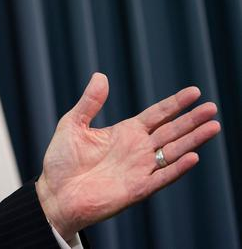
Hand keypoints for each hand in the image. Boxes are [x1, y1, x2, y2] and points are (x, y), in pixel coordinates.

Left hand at [35, 73, 220, 239]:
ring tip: (213, 126)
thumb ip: (89, 102)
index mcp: (124, 132)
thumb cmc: (61, 161)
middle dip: (192, 120)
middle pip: (171, 131)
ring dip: (193, 140)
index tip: (195, 92)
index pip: (157, 114)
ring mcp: (139, 169)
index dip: (175, 103)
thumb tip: (100, 75)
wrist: (55, 194)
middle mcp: (137, 149)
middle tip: (212, 107)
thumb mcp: (72, 124)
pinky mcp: (137, 189)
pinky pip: (162, 177)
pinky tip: (192, 156)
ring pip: (173, 151)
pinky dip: (177, 168)